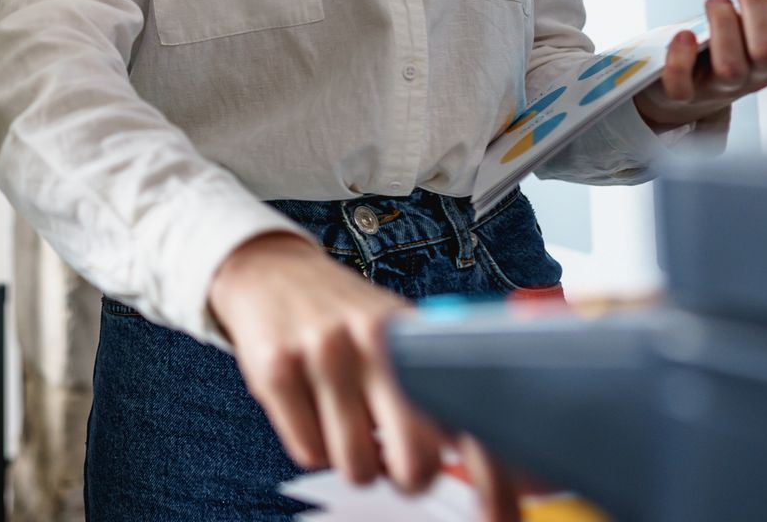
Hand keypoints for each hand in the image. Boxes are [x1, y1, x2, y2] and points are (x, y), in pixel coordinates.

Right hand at [208, 233, 519, 518]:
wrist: (268, 270)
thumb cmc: (344, 317)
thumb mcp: (398, 337)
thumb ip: (434, 390)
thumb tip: (477, 466)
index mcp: (417, 338)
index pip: (470, 417)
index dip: (493, 478)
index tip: (498, 516)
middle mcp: (376, 342)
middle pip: (415, 460)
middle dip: (409, 478)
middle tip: (396, 462)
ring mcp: (324, 354)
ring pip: (357, 467)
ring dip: (355, 461)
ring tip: (347, 424)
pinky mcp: (276, 370)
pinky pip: (309, 453)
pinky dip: (314, 446)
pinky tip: (312, 410)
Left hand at [635, 0, 766, 130]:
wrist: (693, 90)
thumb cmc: (738, 46)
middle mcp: (763, 72)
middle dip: (758, 8)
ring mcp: (725, 85)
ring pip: (731, 66)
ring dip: (721, 24)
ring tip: (716, 1)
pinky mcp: (687, 93)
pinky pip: (682, 85)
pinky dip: (680, 60)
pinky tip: (685, 36)